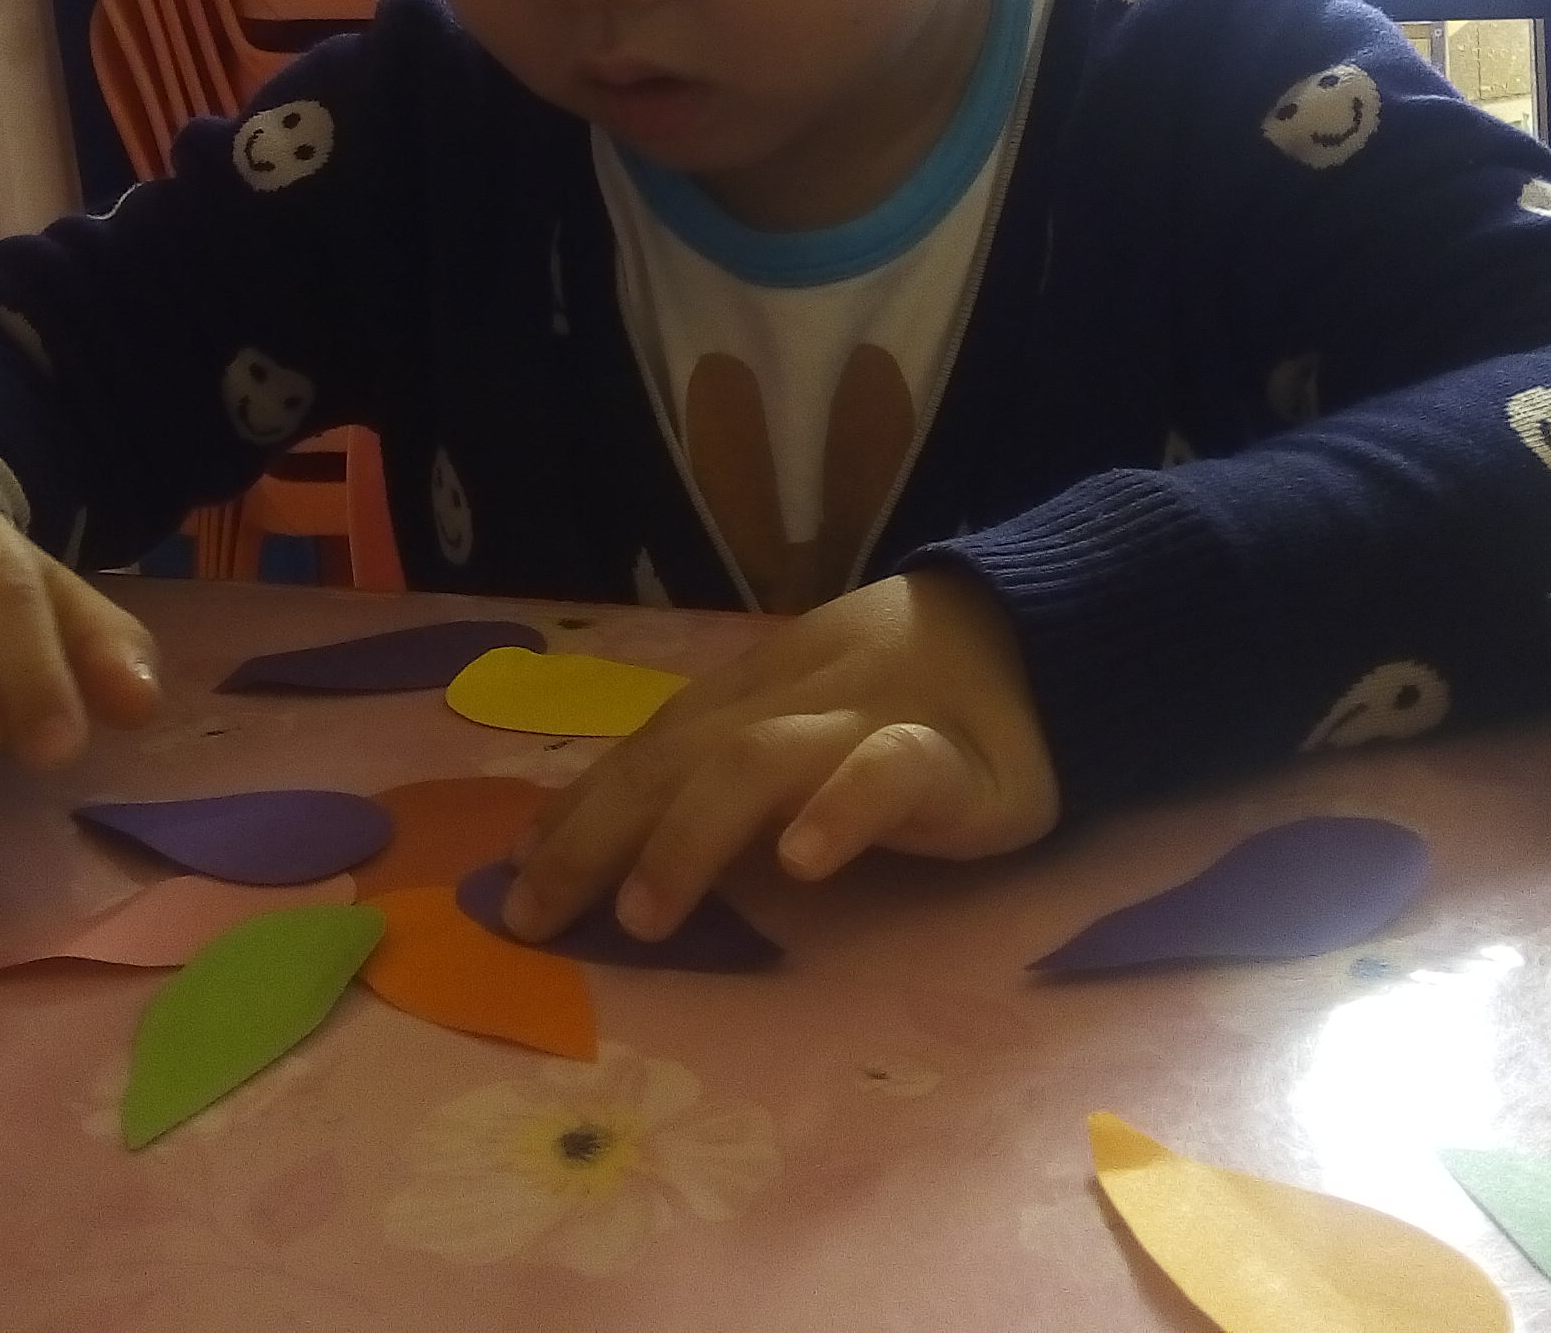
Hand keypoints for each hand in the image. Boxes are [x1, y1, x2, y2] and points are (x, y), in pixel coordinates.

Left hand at [499, 566, 1058, 942]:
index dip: (576, 810)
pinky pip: (890, 771)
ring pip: (761, 762)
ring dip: (692, 835)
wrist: (1038, 635)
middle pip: (675, 758)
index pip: (645, 751)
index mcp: (748, 700)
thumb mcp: (795, 725)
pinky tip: (804, 863)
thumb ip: (713, 770)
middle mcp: (788, 705)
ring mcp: (865, 725)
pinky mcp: (949, 759)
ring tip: (646, 915)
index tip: (512, 876)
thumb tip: (590, 834)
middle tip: (533, 915)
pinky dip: (842, 809)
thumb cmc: (902, 697)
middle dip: (594, 833)